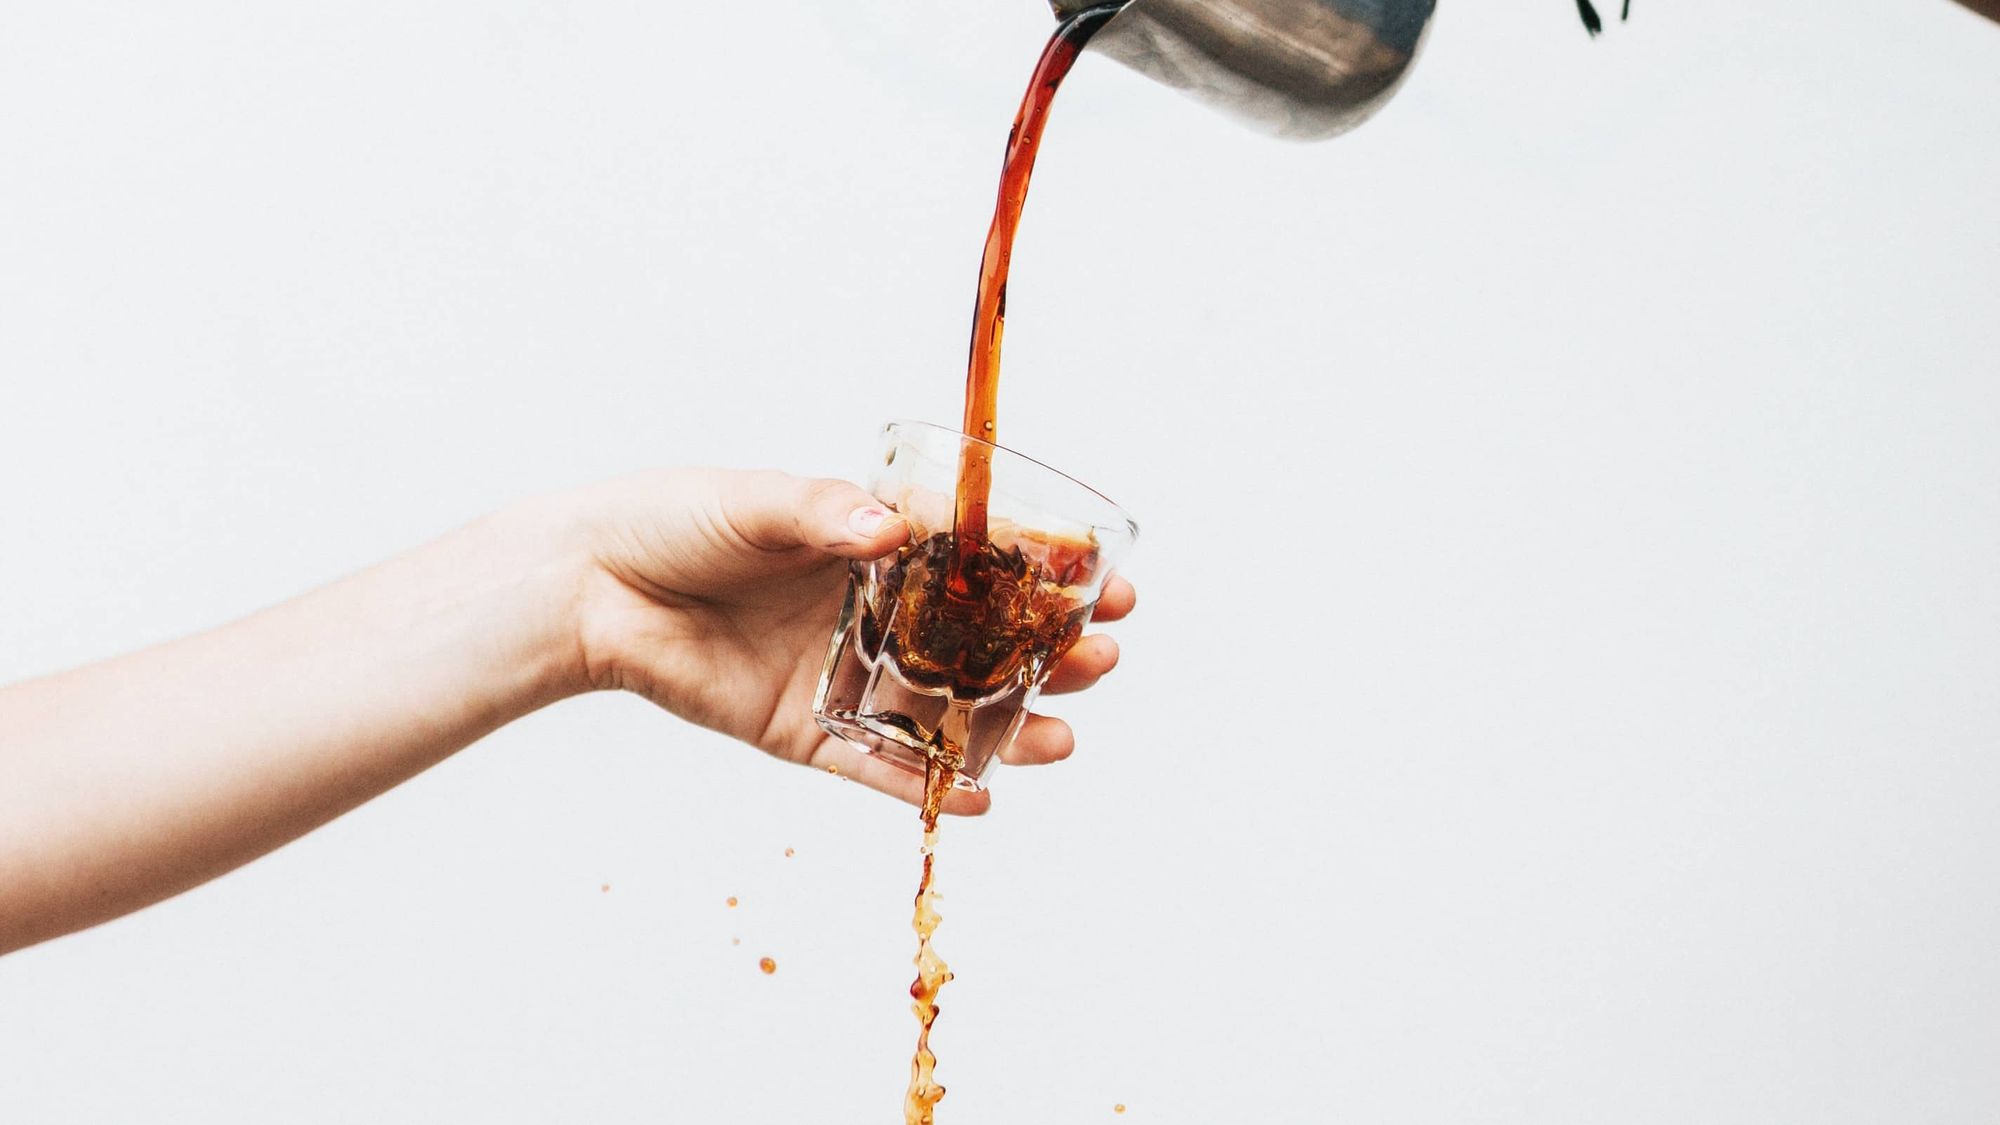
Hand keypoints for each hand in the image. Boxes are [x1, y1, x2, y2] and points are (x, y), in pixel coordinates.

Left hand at [564, 468, 1135, 815]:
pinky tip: (985, 795)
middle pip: (982, 642)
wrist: (592, 587)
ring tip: (1063, 736)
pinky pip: (878, 765)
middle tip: (1102, 657)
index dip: (1048, 574)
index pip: (984, 562)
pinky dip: (926, 784)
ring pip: (944, 710)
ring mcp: (845, 675)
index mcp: (877, 547)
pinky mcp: (806, 731)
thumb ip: (825, 514)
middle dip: (1048, 653)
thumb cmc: (677, 522)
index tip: (1109, 582)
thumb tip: (892, 530)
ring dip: (1009, 726)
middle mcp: (874, 614)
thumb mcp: (759, 503)